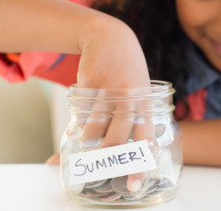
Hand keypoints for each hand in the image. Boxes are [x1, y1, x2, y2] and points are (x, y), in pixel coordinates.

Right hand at [58, 17, 153, 191]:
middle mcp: (130, 99)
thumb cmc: (126, 69)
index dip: (140, 164)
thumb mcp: (140, 89)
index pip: (146, 139)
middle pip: (116, 139)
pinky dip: (76, 129)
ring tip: (84, 150)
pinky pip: (81, 116)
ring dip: (87, 144)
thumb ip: (134, 117)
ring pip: (95, 130)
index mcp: (146, 103)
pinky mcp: (90, 86)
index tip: (133, 184)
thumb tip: (122, 148)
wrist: (109, 37)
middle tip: (96, 172)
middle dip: (105, 160)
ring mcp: (109, 92)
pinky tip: (74, 133)